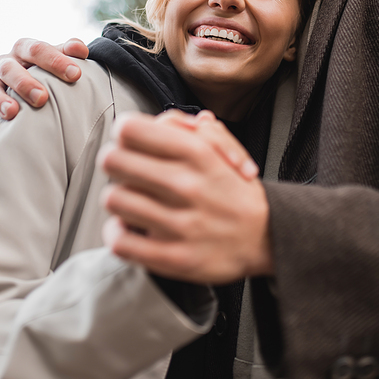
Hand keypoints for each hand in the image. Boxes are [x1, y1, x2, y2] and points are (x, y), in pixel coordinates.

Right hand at [0, 37, 88, 135]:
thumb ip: (68, 51)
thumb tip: (81, 50)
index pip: (37, 50)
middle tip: (42, 98)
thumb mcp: (57, 58)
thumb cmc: (47, 70)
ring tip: (13, 113)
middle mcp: (5, 63)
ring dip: (0, 100)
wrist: (28, 82)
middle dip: (25, 83)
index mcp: (24, 49)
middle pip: (10, 68)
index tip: (75, 75)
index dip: (55, 61)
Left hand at [98, 112, 272, 283]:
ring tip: (133, 201)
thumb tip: (157, 122)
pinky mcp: (174, 257)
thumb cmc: (232, 187)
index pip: (130, 129)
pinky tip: (131, 227)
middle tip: (127, 171)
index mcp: (197, 151)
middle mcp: (187, 184)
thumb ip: (184, 127)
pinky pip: (120, 241)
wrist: (266, 235)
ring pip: (113, 199)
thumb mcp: (219, 147)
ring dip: (118, 199)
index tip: (131, 143)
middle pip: (112, 160)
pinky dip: (117, 233)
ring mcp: (180, 223)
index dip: (124, 133)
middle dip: (115, 162)